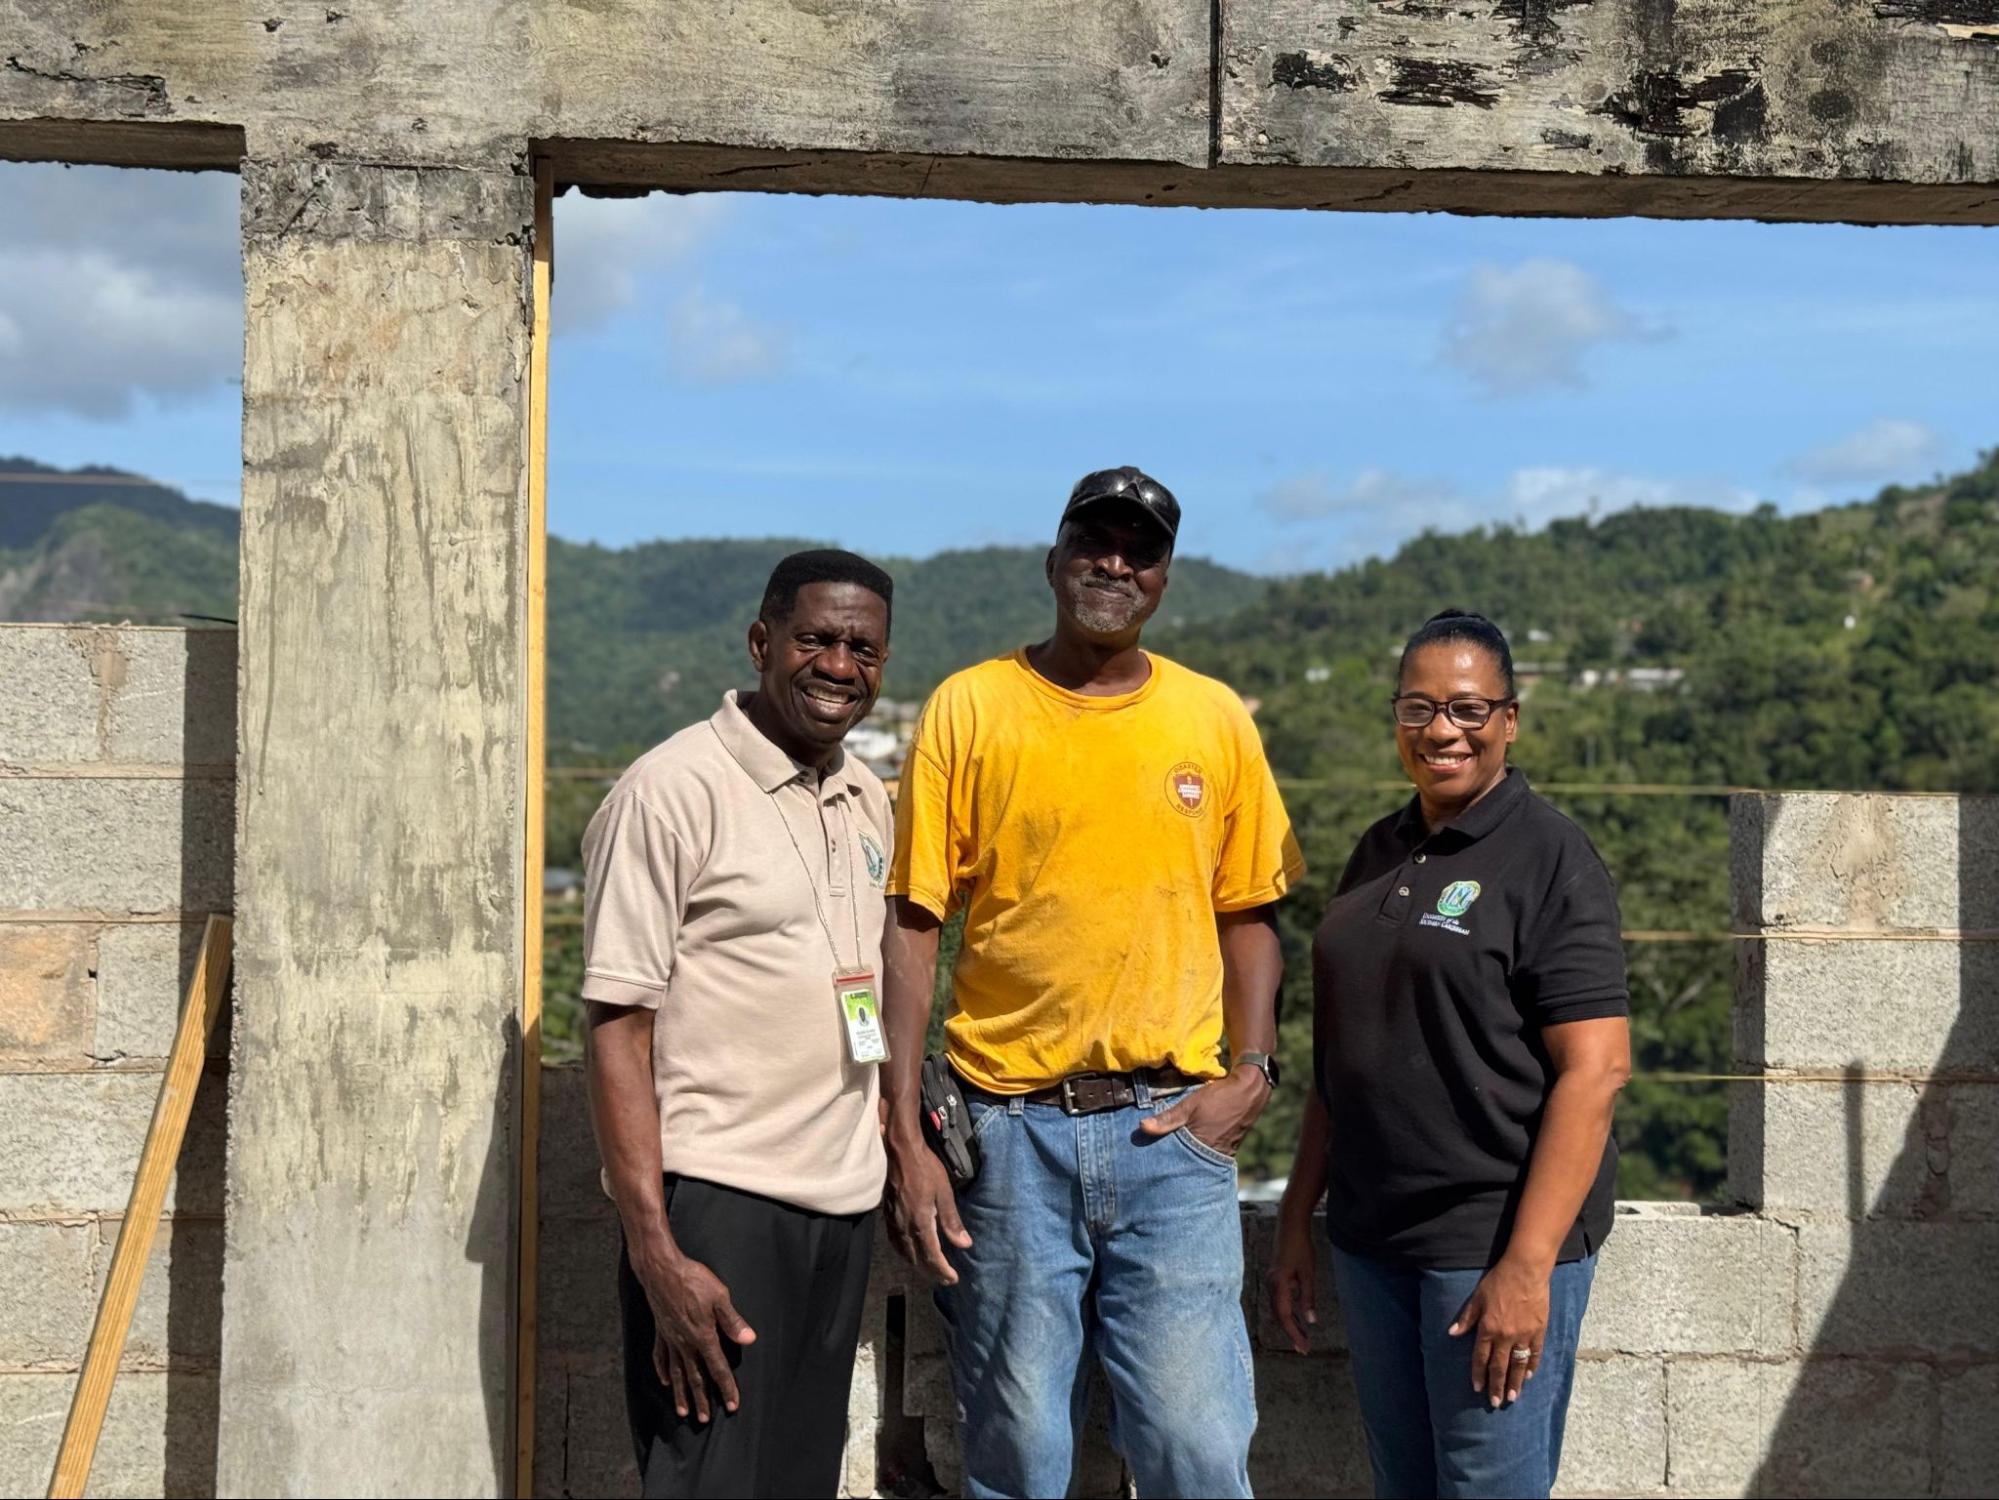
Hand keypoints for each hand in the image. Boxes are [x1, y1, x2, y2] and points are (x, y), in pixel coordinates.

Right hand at [633, 1249, 756, 1422]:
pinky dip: (663, 1370)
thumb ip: (733, 1321)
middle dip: (701, 1399)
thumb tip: (749, 1340)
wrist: (662, 1270)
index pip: (718, 1368)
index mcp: (703, 1336)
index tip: (732, 1405)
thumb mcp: (720, 1297)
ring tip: (683, 1411)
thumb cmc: (693, 1280)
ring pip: (677, 1372)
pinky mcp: (661, 1331)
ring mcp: (670, 1338)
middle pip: (695, 1377)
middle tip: (704, 1419)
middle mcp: (685, 1343)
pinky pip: (661, 1356)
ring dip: (681, 1393)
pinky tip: (664, 1381)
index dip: (726, 1388)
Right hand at [884, 1133, 972, 1284]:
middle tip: (945, 1279)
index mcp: (920, 1223)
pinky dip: (905, 1253)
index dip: (943, 1271)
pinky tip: (910, 1250)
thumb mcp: (944, 1192)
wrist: (899, 1151)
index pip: (932, 1256)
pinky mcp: (886, 1215)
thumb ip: (952, 1221)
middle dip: (931, 1272)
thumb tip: (964, 1245)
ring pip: (904, 1253)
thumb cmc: (925, 1168)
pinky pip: (895, 1243)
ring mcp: (893, 1222)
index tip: (953, 1279)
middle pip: (917, 1259)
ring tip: (929, 1269)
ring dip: (917, 1264)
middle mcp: (904, 1227)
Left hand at [1137, 1067, 1270, 1155]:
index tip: (1149, 1162)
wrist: (1249, 1091)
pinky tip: (1189, 1144)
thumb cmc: (1219, 1097)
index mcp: (1202, 1148)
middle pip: (1188, 1163)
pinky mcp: (1227, 1148)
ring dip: (1186, 1154)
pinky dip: (1197, 1149)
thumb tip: (1142, 1127)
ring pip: (1198, 1158)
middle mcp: (1213, 1156)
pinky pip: (1208, 1152)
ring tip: (1169, 1152)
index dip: (1163, 1162)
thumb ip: (1167, 1118)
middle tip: (1156, 1160)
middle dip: (1174, 1161)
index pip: (1177, 1162)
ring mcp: (1222, 1153)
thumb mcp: (1190, 1105)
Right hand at [1266, 1213, 1318, 1354]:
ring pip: (1279, 1309)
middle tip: (1304, 1349)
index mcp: (1279, 1285)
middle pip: (1280, 1316)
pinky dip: (1288, 1312)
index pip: (1285, 1317)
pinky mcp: (1275, 1278)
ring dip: (1290, 1324)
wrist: (1290, 1225)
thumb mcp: (1308, 1273)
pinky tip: (1298, 1318)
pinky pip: (1280, 1301)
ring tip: (1303, 1338)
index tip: (1303, 1348)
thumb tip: (1311, 1321)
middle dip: (1292, 1333)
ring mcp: (1271, 1281)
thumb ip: (1308, 1297)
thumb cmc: (1301, 1247)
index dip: (1294, 1334)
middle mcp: (1271, 1285)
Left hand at [1447, 1254, 1549, 1407]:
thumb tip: (1452, 1333)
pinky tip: (1528, 1376)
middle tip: (1496, 1403)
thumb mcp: (1477, 1297)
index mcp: (1488, 1328)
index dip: (1478, 1374)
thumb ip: (1466, 1318)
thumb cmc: (1499, 1281)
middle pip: (1500, 1366)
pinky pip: (1535, 1354)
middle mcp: (1506, 1336)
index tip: (1477, 1388)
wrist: (1526, 1270)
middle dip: (1496, 1386)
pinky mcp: (1539, 1331)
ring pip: (1518, 1365)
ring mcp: (1524, 1335)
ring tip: (1512, 1397)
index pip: (1481, 1357)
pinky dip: (1532, 1366)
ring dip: (1515, 1383)